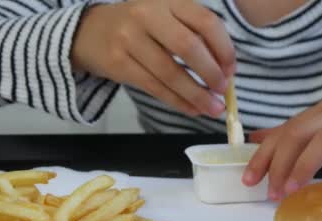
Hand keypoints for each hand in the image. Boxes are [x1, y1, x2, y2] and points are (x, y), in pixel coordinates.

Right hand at [71, 0, 235, 116]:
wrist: (90, 31)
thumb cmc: (141, 26)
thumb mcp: (167, 17)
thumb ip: (194, 35)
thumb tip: (225, 70)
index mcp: (168, 1)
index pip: (205, 22)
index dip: (224, 48)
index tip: (231, 69)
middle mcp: (148, 15)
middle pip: (188, 47)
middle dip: (210, 73)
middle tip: (223, 91)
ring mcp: (130, 39)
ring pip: (170, 73)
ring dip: (196, 94)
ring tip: (213, 107)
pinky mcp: (118, 64)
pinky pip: (154, 87)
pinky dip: (177, 101)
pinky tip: (192, 108)